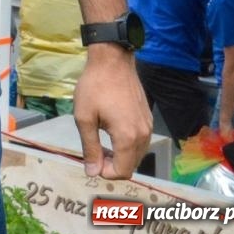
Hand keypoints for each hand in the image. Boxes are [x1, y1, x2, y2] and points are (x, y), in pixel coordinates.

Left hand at [71, 46, 150, 178]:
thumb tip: (92, 172)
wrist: (113, 61)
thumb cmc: (94, 87)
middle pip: (131, 165)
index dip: (105, 172)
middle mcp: (144, 135)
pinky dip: (128, 146)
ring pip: (137, 155)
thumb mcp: (84, 118)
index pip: (122, 171)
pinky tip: (112, 133)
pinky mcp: (148, 119)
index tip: (91, 161)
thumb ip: (90, 148)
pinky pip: (140, 142)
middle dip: (112, 166)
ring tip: (101, 143)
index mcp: (128, 137)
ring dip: (120, 156)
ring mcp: (149, 127)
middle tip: (94, 152)